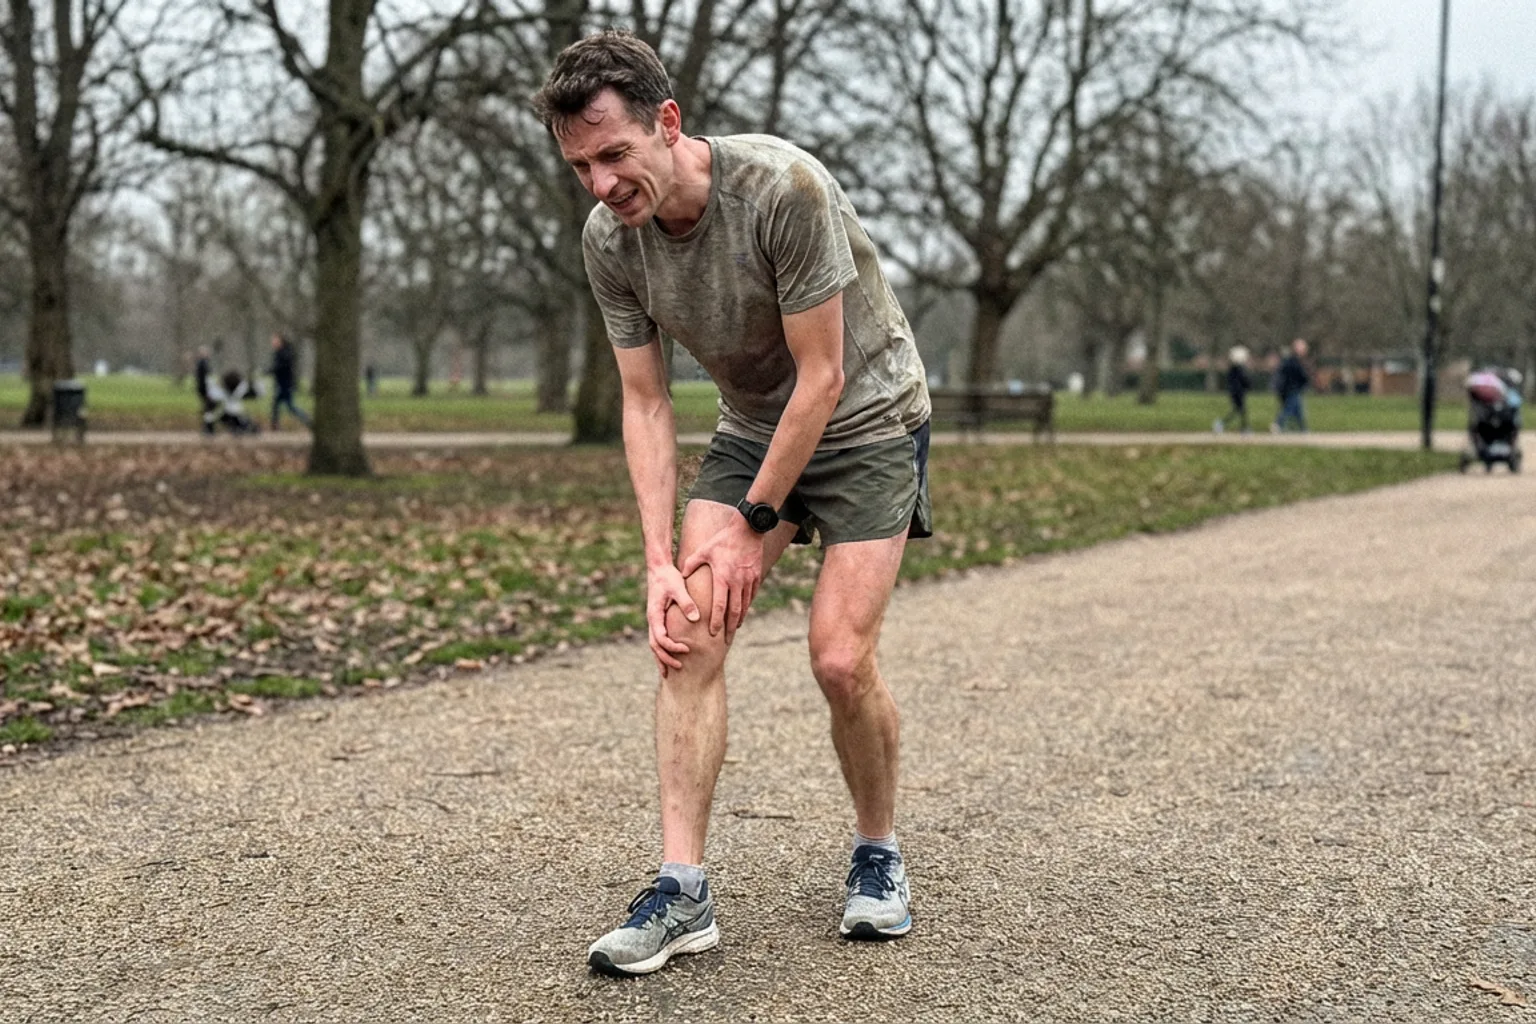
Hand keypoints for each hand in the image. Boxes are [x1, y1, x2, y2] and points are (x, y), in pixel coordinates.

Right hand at [646, 562, 699, 675]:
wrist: (659, 568)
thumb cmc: (668, 577)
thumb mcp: (678, 587)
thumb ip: (686, 602)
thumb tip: (695, 618)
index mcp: (655, 614)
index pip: (660, 638)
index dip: (673, 646)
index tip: (687, 649)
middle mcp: (652, 620)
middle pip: (655, 645)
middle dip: (665, 658)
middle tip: (680, 668)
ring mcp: (654, 620)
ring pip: (654, 644)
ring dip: (661, 658)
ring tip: (670, 672)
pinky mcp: (658, 619)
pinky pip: (658, 638)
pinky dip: (662, 650)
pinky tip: (670, 657)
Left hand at [680, 518, 764, 640]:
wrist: (747, 529)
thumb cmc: (722, 540)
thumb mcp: (703, 550)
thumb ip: (691, 564)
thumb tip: (681, 575)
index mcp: (723, 578)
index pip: (719, 606)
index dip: (716, 621)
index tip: (712, 633)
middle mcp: (737, 582)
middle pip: (734, 611)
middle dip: (730, 628)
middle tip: (726, 640)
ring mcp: (748, 580)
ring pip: (745, 605)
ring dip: (740, 619)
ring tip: (734, 629)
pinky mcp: (756, 576)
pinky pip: (752, 595)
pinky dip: (747, 605)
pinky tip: (743, 612)